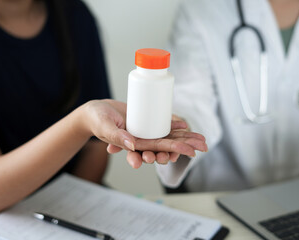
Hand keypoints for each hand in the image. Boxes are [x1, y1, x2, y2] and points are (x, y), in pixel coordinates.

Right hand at [83, 100, 206, 167]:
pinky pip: (161, 124)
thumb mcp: (104, 127)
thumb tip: (133, 145)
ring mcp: (145, 131)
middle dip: (186, 145)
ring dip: (185, 137)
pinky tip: (186, 126)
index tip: (191, 151)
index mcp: (135, 145)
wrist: (94, 111)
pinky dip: (174, 125)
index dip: (175, 149)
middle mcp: (142, 140)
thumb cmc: (96, 119)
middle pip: (168, 143)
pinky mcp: (145, 121)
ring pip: (168, 135)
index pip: (158, 148)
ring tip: (202, 138)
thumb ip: (116, 137)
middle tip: (204, 145)